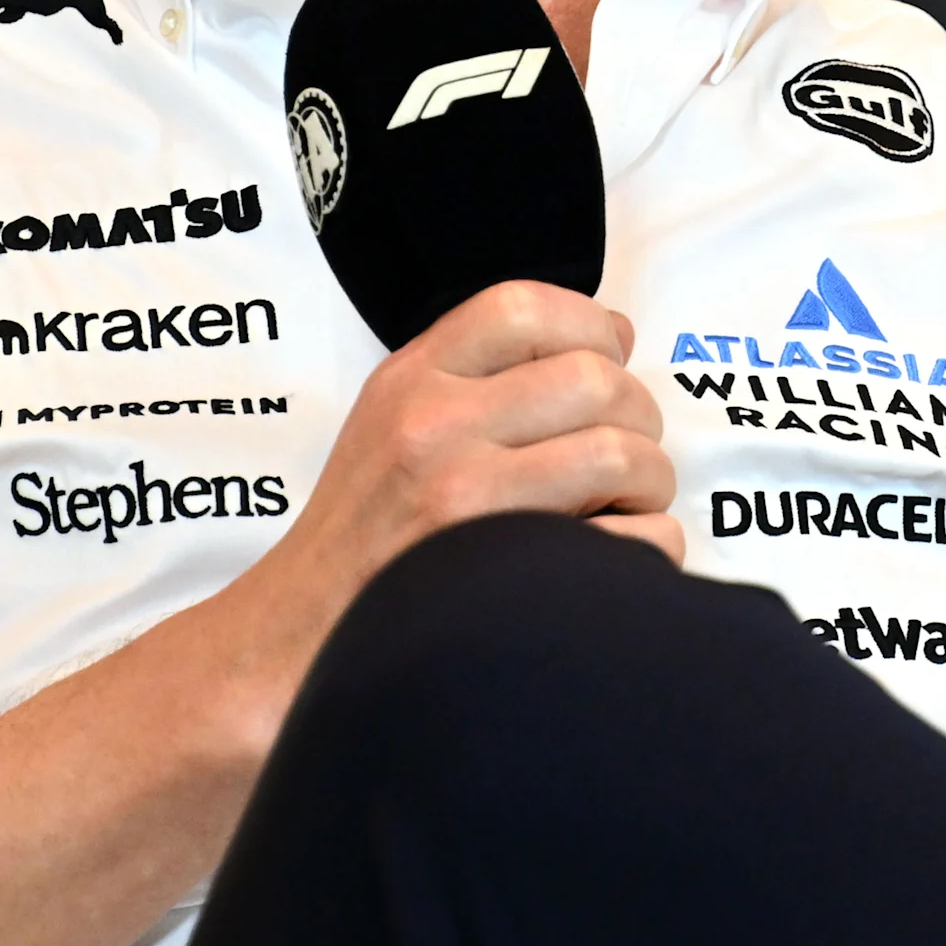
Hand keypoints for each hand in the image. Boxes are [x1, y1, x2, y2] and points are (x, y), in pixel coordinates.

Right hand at [263, 276, 676, 605]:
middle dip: (638, 416)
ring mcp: (466, 500)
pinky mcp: (499, 573)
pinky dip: (650, 547)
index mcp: (411, 380)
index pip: (524, 306)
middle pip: (596, 380)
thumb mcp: (392, 418)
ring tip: (625, 503)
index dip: (591, 326)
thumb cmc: (363, 533)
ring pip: (625, 455)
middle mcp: (434, 428)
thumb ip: (481, 370)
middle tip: (625, 453)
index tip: (608, 361)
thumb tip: (614, 336)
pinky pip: (632, 539)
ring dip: (650, 481)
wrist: (295, 639)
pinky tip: (617, 556)